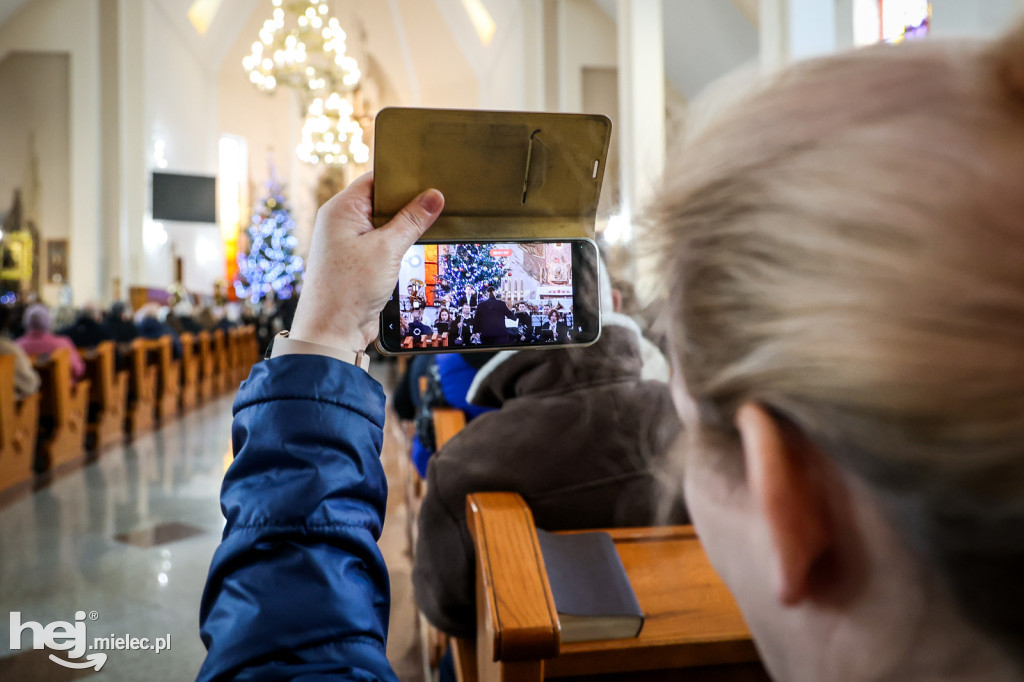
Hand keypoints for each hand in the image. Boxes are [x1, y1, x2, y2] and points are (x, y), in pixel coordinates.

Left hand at [290, 173, 443, 350]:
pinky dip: (398, 241)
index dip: (402, 176)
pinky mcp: (356, 261)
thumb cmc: (349, 289)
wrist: (332, 332)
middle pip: (381, 200)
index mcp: (341, 209)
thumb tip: (434, 196)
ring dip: (405, 224)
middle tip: (440, 196)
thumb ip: (412, 220)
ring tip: (434, 217)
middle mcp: (341, 221)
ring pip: (383, 222)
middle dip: (408, 201)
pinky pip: (381, 242)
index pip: (375, 179)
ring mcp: (348, 241)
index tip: (430, 175)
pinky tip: (418, 241)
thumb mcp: (388, 249)